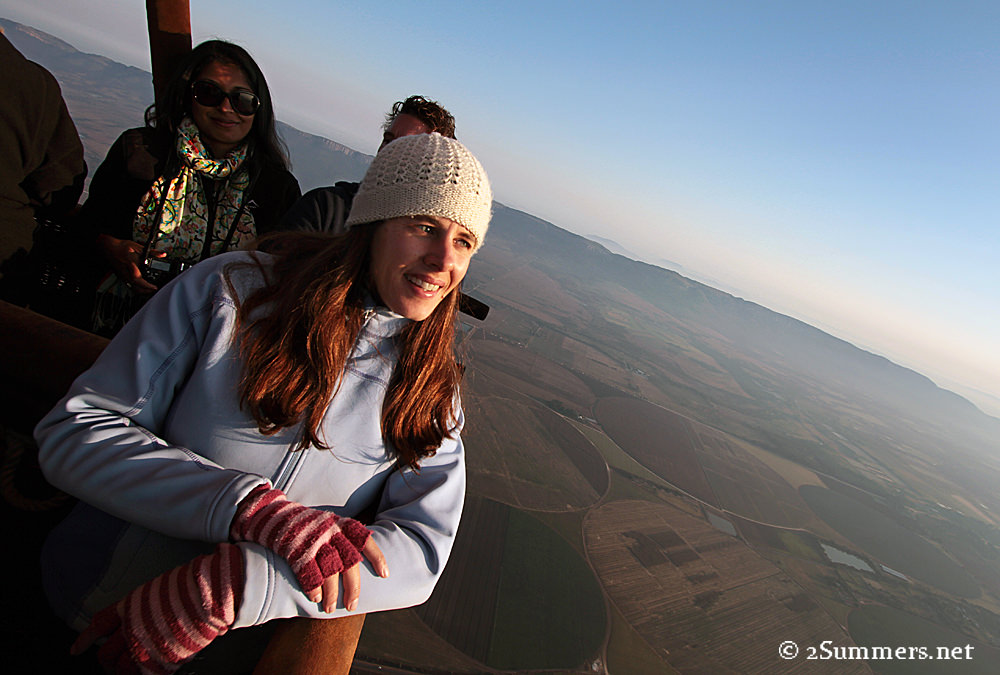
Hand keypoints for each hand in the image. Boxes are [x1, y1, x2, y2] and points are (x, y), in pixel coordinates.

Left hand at [70, 543, 243, 674]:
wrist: (209, 596)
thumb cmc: (191, 586)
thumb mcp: (158, 589)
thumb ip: (144, 606)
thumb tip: (143, 615)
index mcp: (129, 608)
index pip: (98, 626)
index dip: (85, 639)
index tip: (76, 649)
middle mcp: (131, 630)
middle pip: (106, 653)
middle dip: (105, 660)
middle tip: (110, 663)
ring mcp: (144, 647)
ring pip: (120, 669)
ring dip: (120, 672)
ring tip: (126, 672)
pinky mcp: (160, 661)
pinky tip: (146, 674)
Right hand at [96, 233, 163, 293]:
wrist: (108, 248)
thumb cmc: (122, 247)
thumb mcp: (137, 247)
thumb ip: (151, 252)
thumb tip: (162, 254)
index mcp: (129, 263)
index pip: (136, 276)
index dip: (146, 284)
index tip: (154, 286)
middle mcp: (125, 271)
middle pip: (135, 285)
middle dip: (146, 290)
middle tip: (155, 289)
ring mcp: (122, 275)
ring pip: (132, 288)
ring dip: (142, 291)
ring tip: (151, 290)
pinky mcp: (121, 277)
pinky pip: (129, 286)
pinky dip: (137, 290)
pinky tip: (144, 289)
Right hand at [231, 486, 387, 611]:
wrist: (275, 516)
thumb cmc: (309, 526)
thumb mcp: (331, 523)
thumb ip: (346, 537)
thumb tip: (366, 553)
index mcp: (341, 525)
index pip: (364, 540)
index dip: (376, 557)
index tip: (385, 575)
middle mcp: (330, 531)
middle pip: (349, 561)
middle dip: (353, 587)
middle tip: (353, 606)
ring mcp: (313, 540)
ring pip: (330, 570)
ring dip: (332, 593)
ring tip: (332, 609)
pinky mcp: (296, 549)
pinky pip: (308, 572)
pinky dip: (313, 588)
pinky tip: (315, 599)